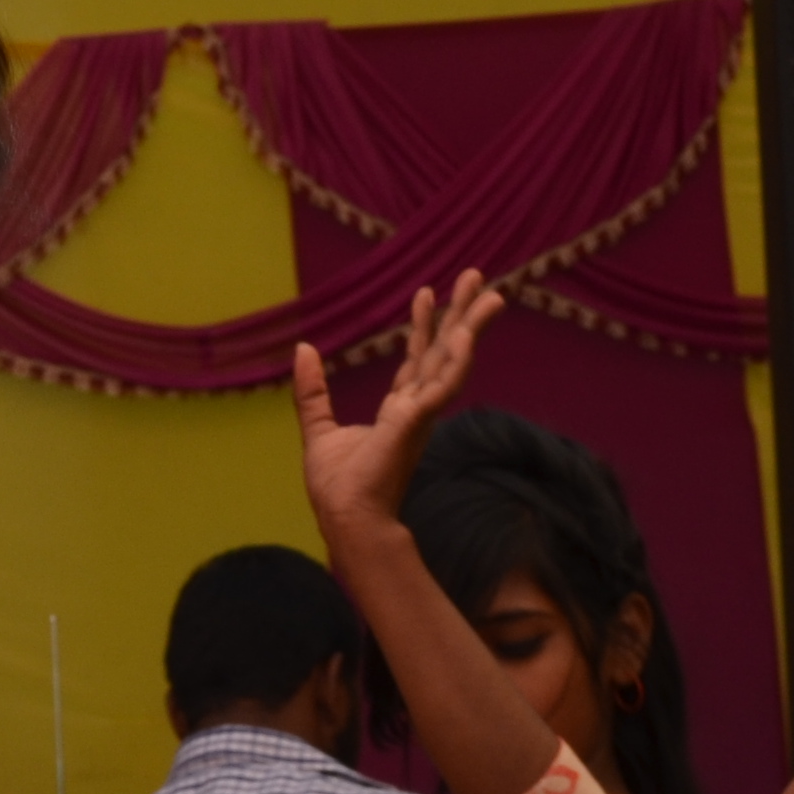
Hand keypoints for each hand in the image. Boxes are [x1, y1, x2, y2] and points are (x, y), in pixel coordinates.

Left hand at [290, 279, 508, 558]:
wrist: (345, 516)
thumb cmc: (338, 487)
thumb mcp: (318, 428)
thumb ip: (312, 390)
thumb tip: (302, 348)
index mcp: (398, 411)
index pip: (417, 360)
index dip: (423, 327)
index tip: (426, 292)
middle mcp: (417, 408)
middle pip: (444, 351)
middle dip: (461, 314)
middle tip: (477, 277)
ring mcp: (421, 415)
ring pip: (453, 361)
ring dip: (472, 326)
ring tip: (491, 293)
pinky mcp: (418, 422)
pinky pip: (443, 386)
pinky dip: (456, 360)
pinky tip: (465, 334)